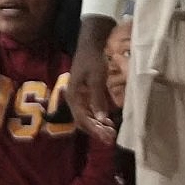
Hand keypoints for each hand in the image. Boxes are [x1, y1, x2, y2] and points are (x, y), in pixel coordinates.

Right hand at [67, 16, 117, 142]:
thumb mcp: (96, 79)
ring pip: (87, 118)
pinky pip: (90, 112)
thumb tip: (101, 119)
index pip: (82, 118)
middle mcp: (73, 99)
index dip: (95, 129)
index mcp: (73, 96)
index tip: (107, 137)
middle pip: (83, 121)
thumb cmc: (92, 60)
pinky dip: (98, 119)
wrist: (90, 46)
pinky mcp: (85, 95)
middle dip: (96, 130)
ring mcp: (79, 98)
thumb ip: (98, 99)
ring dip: (98, 126)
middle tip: (111, 138)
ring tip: (111, 132)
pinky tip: (108, 122)